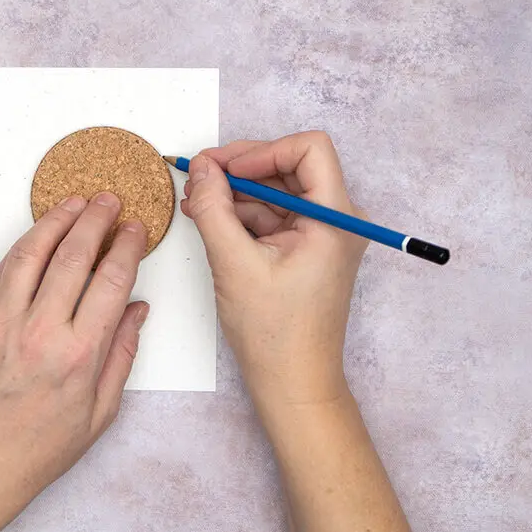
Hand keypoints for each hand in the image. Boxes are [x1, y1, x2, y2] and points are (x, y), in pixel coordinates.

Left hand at [0, 192, 148, 531]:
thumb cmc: (38, 449)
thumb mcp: (99, 413)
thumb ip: (121, 355)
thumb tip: (137, 310)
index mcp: (79, 355)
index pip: (111, 281)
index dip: (128, 247)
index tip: (136, 229)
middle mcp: (40, 330)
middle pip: (74, 256)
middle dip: (95, 220)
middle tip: (109, 201)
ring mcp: (3, 322)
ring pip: (32, 253)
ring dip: (56, 221)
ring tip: (75, 202)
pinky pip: (3, 271)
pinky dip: (24, 246)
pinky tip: (39, 233)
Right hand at [181, 131, 367, 406]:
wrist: (292, 382)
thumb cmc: (274, 332)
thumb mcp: (234, 263)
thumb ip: (213, 208)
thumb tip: (200, 167)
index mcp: (335, 218)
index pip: (309, 149)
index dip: (263, 151)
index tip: (225, 170)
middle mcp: (336, 219)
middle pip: (288, 167)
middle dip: (240, 169)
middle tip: (198, 175)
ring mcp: (320, 234)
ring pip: (274, 191)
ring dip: (234, 192)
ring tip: (195, 200)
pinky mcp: (304, 249)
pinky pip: (271, 216)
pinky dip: (239, 214)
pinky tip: (207, 217)